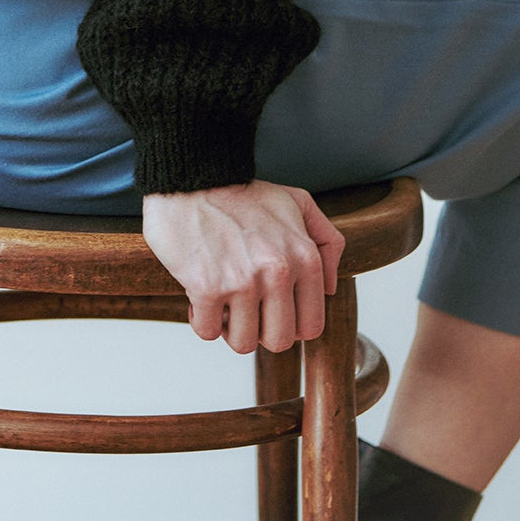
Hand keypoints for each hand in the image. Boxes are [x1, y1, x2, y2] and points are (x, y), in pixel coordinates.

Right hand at [141, 179, 344, 353]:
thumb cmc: (241, 193)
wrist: (190, 176)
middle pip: (278, 341)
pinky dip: (200, 318)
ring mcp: (242, 281)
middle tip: (243, 307)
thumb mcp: (296, 202)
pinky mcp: (206, 287)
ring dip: (228, 326)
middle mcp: (278, 272)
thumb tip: (329, 288)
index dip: (287, 323)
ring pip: (243, 343)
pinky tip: (199, 293)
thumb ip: (327, 241)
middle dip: (259, 330)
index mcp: (304, 257)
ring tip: (221, 298)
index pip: (310, 326)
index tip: (269, 308)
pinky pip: (207, 331)